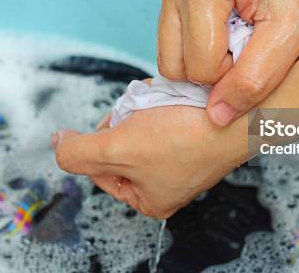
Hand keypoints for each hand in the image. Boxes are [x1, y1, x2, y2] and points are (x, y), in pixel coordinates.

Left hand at [52, 106, 247, 218]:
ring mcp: (183, 158)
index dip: (101, 140)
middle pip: (121, 144)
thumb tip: (59, 145)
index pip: (100, 168)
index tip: (116, 124)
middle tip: (140, 113)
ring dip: (144, 107)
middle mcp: (167, 183)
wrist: (239, 113)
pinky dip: (163, 102)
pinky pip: (164, 114)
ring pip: (142, 124)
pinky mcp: (196, 133)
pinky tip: (173, 99)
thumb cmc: (187, 137)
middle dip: (126, 120)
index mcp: (148, 200)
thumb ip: (77, 152)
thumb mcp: (117, 148)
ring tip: (159, 104)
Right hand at [157, 0, 298, 126]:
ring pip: (169, 52)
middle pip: (175, 64)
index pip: (201, 68)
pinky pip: (172, 32)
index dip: (234, 74)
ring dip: (205, 56)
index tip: (263, 47)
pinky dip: (198, 39)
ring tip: (240, 33)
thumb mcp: (293, 29)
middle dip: (215, 69)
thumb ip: (255, 78)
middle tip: (251, 44)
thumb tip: (216, 116)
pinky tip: (227, 23)